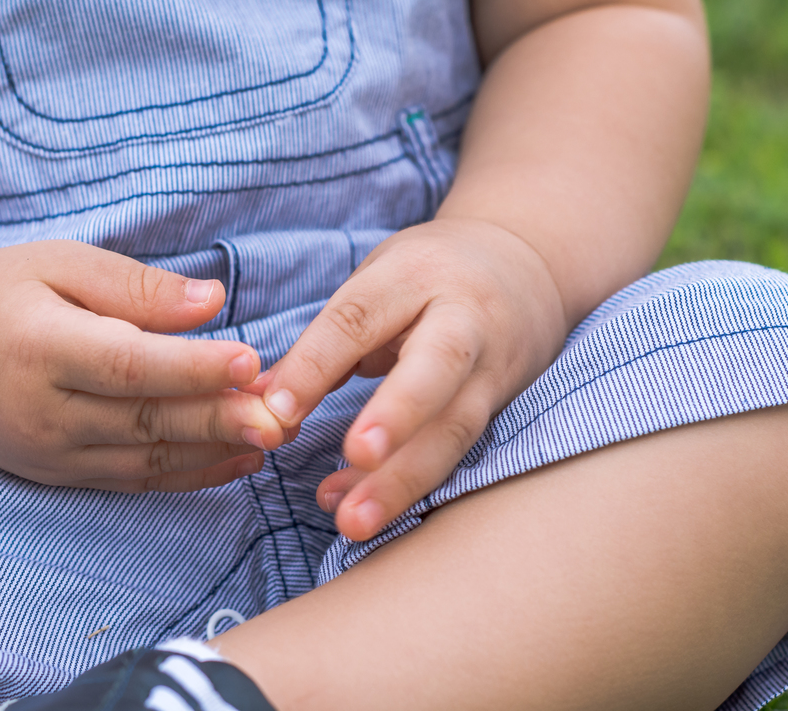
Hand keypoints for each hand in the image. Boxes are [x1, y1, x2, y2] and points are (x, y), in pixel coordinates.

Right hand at [0, 240, 288, 490]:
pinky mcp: (57, 476)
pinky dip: (189, 476)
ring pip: (146, 460)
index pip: (125, 365)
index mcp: (36, 347)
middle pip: (143, 421)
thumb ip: (136, 288)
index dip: (191, 368)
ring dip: (215, 451)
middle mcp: (39, 412)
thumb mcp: (60, 263)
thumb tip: (213, 303)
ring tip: (275, 433)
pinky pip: (133, 483)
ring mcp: (46, 454)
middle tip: (283, 415)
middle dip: (220, 420)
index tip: (251, 361)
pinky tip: (238, 462)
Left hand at [255, 219, 567, 540]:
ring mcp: (492, 367)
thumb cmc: (430, 275)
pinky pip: (457, 453)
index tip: (277, 412)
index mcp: (415, 275)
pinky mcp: (500, 407)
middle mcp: (464, 319)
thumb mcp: (378, 283)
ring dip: (403, 480)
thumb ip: (324, 341)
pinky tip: (364, 512)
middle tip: (357, 453)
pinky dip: (410, 487)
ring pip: (455, 427)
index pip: (360, 318)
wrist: (531, 265)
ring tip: (352, 521)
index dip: (317, 364)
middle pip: (436, 367)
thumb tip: (257, 397)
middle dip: (397, 413)